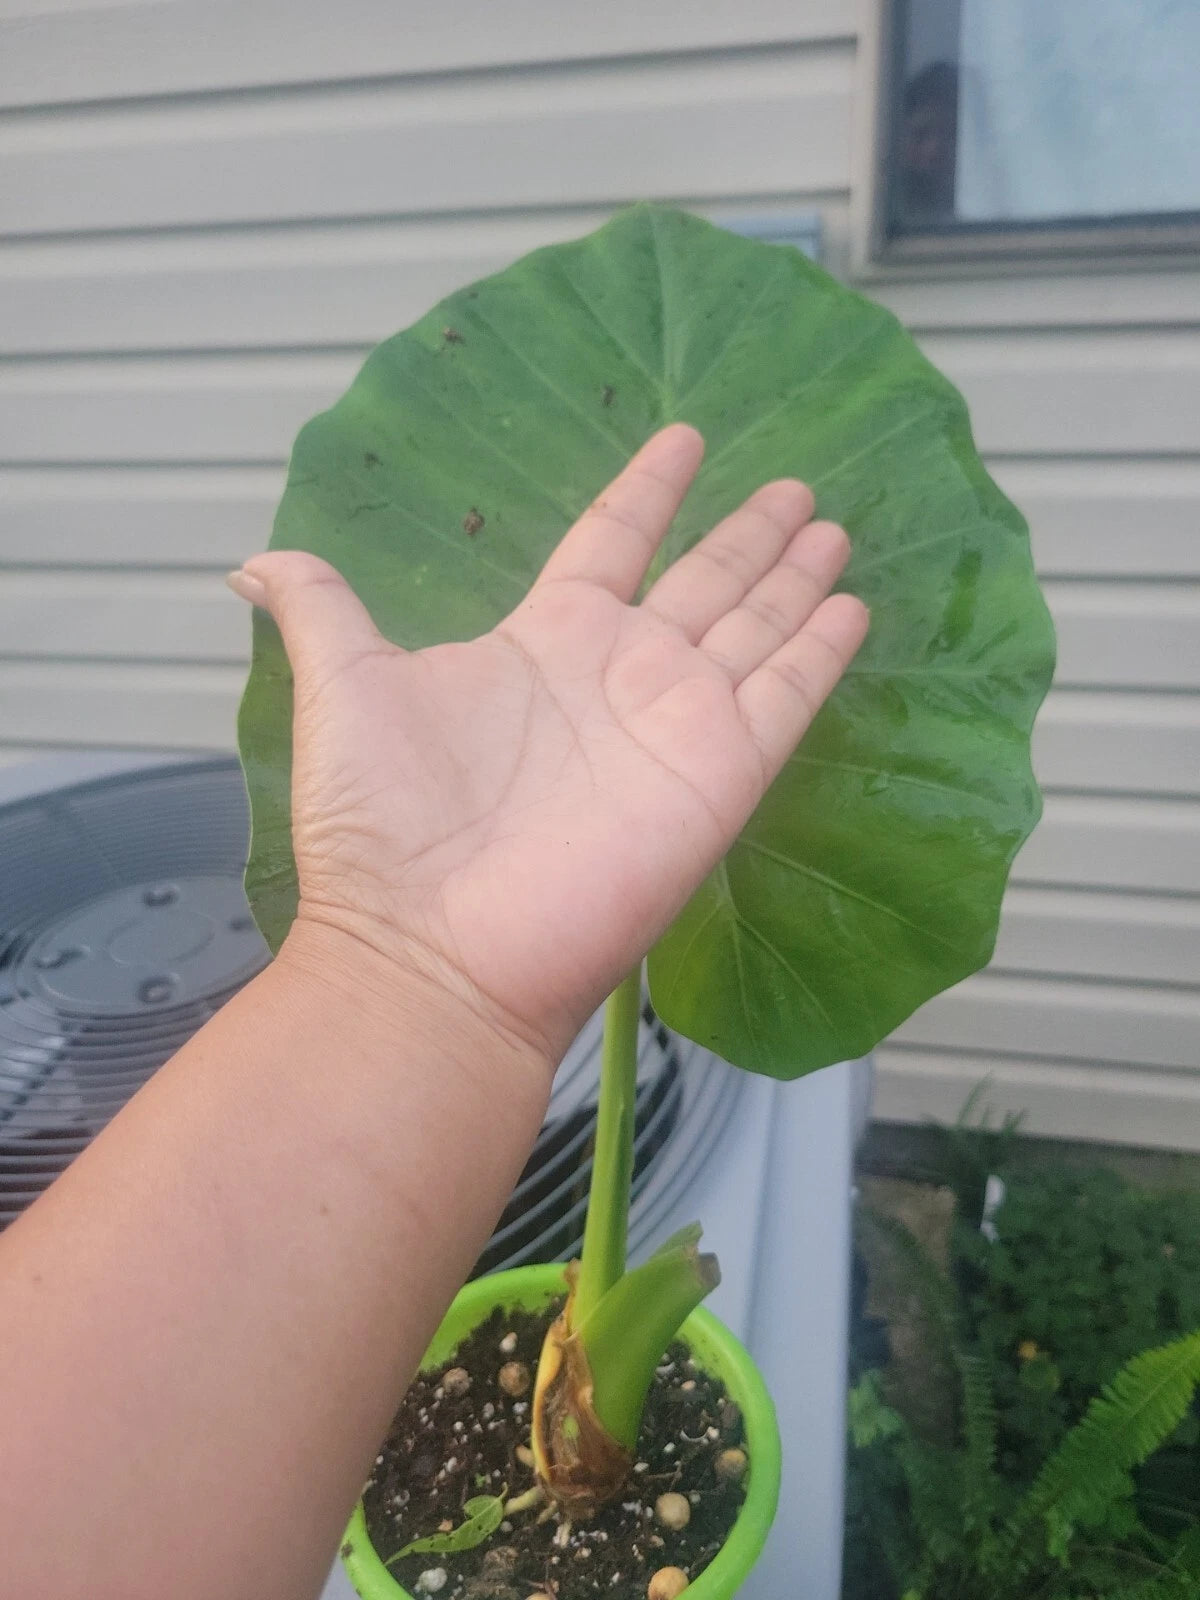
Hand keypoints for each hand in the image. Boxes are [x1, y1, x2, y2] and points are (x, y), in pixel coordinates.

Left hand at [232, 426, 867, 1063]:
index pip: (611, 543)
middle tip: (796, 485)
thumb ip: (320, 611)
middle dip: (748, 535)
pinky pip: (787, 695)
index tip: (685, 439)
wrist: (434, 948)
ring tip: (833, 525)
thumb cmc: (383, 826)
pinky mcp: (722, 772)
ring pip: (755, 628)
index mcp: (541, 641)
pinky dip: (821, 650)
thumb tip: (252, 562)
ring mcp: (676, 722)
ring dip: (794, 579)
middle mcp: (618, 674)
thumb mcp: (343, 690)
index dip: (648, 492)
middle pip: (701, 583)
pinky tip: (851, 606)